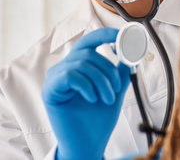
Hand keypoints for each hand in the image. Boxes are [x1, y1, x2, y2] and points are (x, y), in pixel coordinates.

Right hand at [42, 28, 130, 159]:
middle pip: (88, 52)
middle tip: (117, 87)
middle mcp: (65, 68)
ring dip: (101, 81)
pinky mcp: (50, 90)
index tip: (123, 36)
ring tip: (106, 98)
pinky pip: (70, 75)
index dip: (106, 34)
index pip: (90, 41)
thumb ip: (120, 71)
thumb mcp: (114, 90)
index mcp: (79, 65)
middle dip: (108, 69)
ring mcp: (55, 78)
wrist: (88, 144)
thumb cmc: (97, 119)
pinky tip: (91, 99)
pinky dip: (86, 86)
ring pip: (82, 64)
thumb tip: (130, 53)